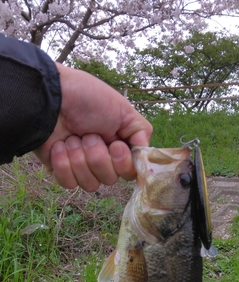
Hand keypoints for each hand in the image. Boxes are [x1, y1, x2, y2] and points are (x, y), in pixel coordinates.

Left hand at [35, 64, 151, 190]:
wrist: (50, 97)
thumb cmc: (87, 98)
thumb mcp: (123, 110)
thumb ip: (141, 134)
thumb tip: (145, 159)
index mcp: (119, 146)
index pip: (129, 173)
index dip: (122, 163)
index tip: (115, 144)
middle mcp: (102, 159)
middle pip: (109, 179)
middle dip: (97, 156)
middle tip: (88, 134)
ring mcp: (81, 167)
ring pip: (90, 184)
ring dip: (80, 158)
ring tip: (72, 138)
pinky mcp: (60, 171)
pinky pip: (69, 183)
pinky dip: (64, 163)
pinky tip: (59, 146)